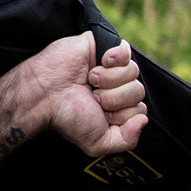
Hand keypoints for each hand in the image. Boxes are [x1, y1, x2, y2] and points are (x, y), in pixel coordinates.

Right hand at [2, 33, 147, 155]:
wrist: (46, 94)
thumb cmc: (69, 118)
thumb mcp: (99, 143)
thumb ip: (128, 140)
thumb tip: (144, 120)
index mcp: (119, 108)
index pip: (140, 111)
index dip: (121, 115)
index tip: (100, 114)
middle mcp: (118, 87)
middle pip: (138, 92)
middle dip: (114, 99)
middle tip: (92, 96)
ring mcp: (112, 67)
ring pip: (133, 73)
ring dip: (109, 81)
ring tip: (90, 81)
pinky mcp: (103, 46)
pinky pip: (126, 50)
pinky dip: (115, 58)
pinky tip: (98, 64)